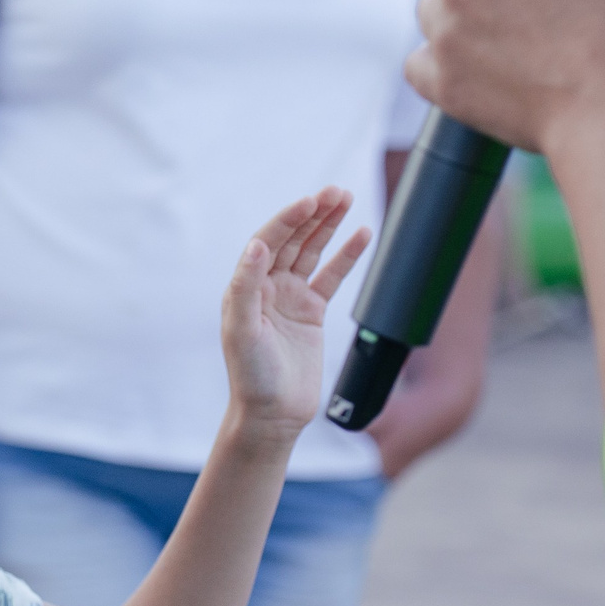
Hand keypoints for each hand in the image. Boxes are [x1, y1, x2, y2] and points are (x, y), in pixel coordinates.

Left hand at [219, 189, 367, 436]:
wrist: (272, 413)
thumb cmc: (251, 377)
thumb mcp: (243, 332)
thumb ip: (246, 288)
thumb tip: (255, 246)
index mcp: (245, 289)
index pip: (267, 243)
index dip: (287, 221)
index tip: (309, 202)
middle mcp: (265, 289)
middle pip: (291, 241)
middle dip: (312, 215)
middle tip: (336, 192)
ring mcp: (289, 298)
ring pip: (311, 252)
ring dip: (328, 225)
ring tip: (346, 198)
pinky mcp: (311, 312)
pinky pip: (331, 276)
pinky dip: (346, 255)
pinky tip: (361, 234)